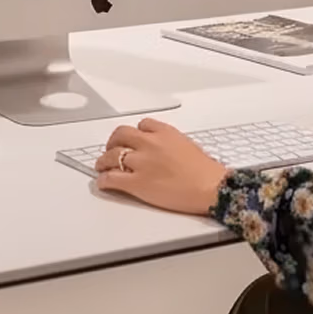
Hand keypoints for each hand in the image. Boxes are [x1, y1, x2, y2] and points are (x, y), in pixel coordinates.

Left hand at [93, 119, 228, 214]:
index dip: (134, 133)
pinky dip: (104, 180)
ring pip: (111, 156)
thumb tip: (165, 151)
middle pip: (120, 135)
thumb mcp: (189, 146)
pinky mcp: (137, 182)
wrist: (211, 188)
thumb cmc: (207, 172)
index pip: (142, 125)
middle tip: (110, 149)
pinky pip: (111, 178)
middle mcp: (149, 143)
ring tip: (101, 166)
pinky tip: (103, 182)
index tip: (131, 139)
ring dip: (103, 161)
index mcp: (164, 133)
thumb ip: (172, 144)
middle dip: (113, 142)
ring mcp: (141, 162)